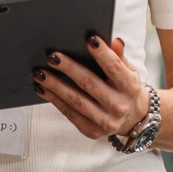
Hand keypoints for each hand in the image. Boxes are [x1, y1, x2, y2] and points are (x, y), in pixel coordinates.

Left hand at [33, 36, 147, 142]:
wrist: (131, 118)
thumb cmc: (124, 87)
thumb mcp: (128, 71)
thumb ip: (119, 56)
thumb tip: (115, 41)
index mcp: (130, 87)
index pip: (115, 68)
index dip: (103, 54)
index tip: (89, 40)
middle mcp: (120, 105)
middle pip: (90, 83)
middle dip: (69, 68)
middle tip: (52, 57)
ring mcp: (106, 121)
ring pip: (76, 100)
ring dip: (55, 86)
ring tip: (40, 73)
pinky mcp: (92, 131)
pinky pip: (69, 113)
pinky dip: (54, 100)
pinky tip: (42, 88)